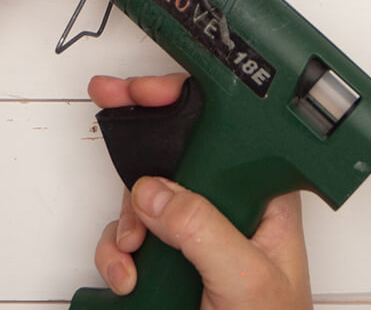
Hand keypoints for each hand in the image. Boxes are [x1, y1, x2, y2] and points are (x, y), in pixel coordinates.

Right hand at [89, 74, 312, 309]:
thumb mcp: (246, 281)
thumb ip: (202, 230)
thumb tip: (154, 191)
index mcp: (261, 200)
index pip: (223, 133)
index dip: (183, 101)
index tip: (145, 89)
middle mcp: (224, 209)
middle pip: (175, 152)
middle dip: (139, 136)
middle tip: (109, 98)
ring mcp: (190, 235)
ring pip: (142, 196)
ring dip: (124, 220)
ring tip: (131, 252)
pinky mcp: (165, 261)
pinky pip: (125, 238)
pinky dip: (114, 255)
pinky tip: (128, 279)